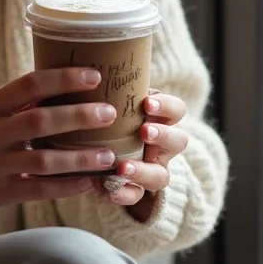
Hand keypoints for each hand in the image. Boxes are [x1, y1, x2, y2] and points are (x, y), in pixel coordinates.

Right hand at [0, 68, 119, 220]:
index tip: (95, 76)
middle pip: (39, 120)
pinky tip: (88, 182)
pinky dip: (66, 186)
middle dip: (79, 115)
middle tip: (109, 113)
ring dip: (79, 157)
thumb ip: (19, 102)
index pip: (29, 84)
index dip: (63, 78)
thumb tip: (67, 84)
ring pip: (43, 160)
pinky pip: (38, 189)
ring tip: (108, 155)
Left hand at [96, 88, 188, 221]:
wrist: (102, 153)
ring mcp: (152, 169)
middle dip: (163, 136)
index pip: (176, 110)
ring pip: (161, 176)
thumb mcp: (112, 103)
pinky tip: (109, 190)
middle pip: (178, 142)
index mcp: (159, 119)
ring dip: (143, 171)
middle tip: (144, 131)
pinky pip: (136, 197)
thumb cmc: (108, 118)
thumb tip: (84, 66)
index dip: (167, 106)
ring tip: (123, 168)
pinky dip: (124, 194)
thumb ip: (108, 91)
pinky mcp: (136, 190)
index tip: (147, 103)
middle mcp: (162, 146)